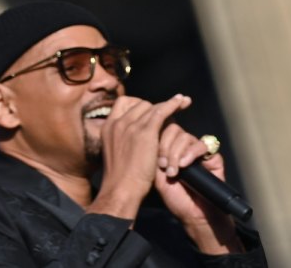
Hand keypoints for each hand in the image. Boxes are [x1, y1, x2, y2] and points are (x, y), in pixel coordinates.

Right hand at [88, 94, 190, 218]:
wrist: (121, 189)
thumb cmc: (121, 178)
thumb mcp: (117, 152)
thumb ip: (124, 139)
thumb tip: (138, 135)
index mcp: (108, 127)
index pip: (124, 104)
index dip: (139, 104)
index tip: (149, 108)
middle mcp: (118, 122)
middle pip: (140, 104)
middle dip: (155, 106)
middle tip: (169, 108)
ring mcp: (130, 126)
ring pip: (152, 106)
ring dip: (168, 104)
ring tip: (181, 102)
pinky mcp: (145, 132)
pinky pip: (161, 111)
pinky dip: (173, 104)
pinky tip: (182, 102)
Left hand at [155, 124, 242, 253]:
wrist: (194, 214)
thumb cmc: (176, 198)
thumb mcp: (159, 177)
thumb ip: (157, 158)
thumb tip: (153, 139)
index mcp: (171, 150)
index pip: (164, 131)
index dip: (159, 141)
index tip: (157, 161)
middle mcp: (185, 148)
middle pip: (175, 130)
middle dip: (166, 147)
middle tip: (164, 165)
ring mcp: (199, 151)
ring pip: (187, 137)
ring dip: (177, 152)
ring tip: (174, 170)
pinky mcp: (213, 156)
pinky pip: (203, 145)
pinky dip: (191, 152)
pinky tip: (185, 164)